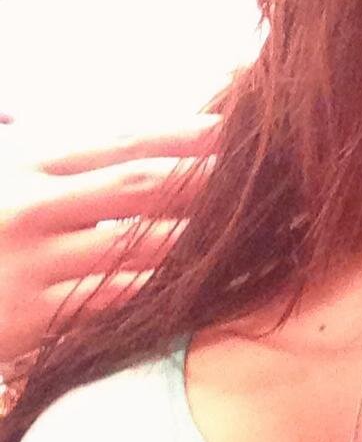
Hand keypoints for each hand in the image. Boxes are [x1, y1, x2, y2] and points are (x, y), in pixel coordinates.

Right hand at [0, 115, 219, 370]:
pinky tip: (195, 277)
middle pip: (139, 187)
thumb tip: (132, 138)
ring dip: (194, 235)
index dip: (180, 134)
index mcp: (25, 163)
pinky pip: (114, 295)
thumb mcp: (5, 174)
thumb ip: (55, 158)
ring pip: (137, 245)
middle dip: (203, 180)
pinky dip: (158, 284)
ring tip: (242, 227)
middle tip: (257, 176)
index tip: (229, 128)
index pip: (120, 141)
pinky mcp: (36, 313)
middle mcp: (31, 206)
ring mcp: (34, 261)